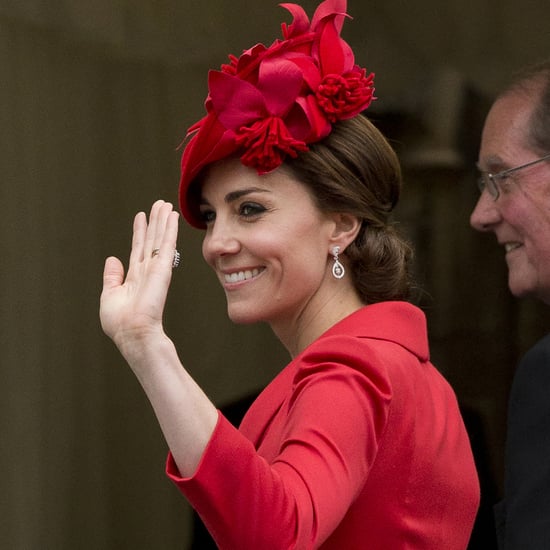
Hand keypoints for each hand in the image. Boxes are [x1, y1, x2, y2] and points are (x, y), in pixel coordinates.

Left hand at [100, 200, 179, 355]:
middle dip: (155, 221)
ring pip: (160, 238)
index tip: (142, 216)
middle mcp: (147, 269)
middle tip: (160, 204)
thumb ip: (112, 276)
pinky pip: (167, 244)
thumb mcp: (109, 295)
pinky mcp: (163, 268)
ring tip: (166, 204)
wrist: (133, 334)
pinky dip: (169, 229)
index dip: (140, 231)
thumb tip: (112, 259)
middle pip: (152, 239)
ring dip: (163, 220)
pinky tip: (172, 216)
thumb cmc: (121, 322)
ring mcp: (156, 268)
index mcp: (134, 276)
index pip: (138, 248)